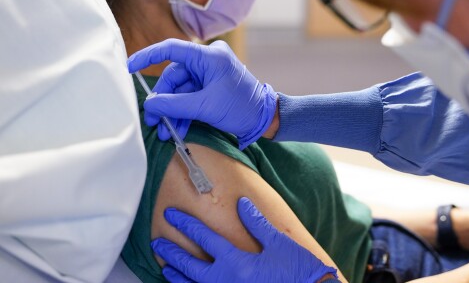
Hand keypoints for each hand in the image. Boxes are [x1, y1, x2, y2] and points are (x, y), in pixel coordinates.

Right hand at [128, 39, 276, 148]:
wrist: (264, 120)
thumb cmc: (241, 108)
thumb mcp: (205, 107)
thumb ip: (174, 105)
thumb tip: (150, 106)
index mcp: (209, 57)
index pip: (171, 49)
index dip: (148, 57)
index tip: (129, 67)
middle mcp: (208, 61)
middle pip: (174, 77)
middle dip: (163, 101)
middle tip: (152, 121)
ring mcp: (209, 75)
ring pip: (180, 91)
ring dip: (171, 111)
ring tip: (164, 131)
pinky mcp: (210, 88)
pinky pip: (189, 97)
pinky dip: (182, 112)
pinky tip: (175, 129)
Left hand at [151, 198, 337, 282]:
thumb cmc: (299, 271)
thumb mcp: (279, 243)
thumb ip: (256, 223)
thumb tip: (241, 204)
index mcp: (237, 263)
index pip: (205, 239)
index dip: (187, 225)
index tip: (172, 216)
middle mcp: (226, 282)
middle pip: (191, 267)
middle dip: (172, 253)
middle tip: (158, 242)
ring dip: (177, 277)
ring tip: (166, 268)